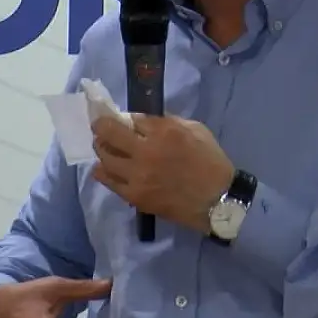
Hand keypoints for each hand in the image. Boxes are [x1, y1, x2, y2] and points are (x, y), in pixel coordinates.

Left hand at [91, 114, 234, 233]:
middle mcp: (146, 151)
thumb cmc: (211, 162)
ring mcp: (137, 175)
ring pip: (105, 157)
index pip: (132, 118)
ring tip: (103, 147)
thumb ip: (169, 122)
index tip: (119, 118)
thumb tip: (144, 121)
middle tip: (100, 126)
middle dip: (101, 126)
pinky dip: (102, 171)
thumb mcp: (196, 130)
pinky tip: (103, 167)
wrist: (217, 200)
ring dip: (101, 148)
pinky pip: (108, 180)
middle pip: (110, 132)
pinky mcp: (134, 194)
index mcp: (164, 131)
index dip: (123, 117)